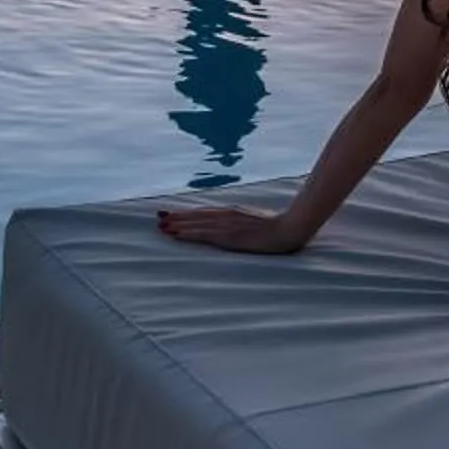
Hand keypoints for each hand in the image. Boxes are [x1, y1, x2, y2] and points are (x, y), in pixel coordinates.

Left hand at [155, 203, 317, 254]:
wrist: (290, 228)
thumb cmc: (279, 226)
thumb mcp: (258, 221)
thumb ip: (245, 222)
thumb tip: (239, 227)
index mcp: (233, 212)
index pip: (205, 212)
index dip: (188, 213)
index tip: (172, 213)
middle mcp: (227, 215)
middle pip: (197, 215)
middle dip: (177, 217)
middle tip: (159, 217)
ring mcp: (228, 225)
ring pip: (197, 223)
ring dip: (178, 224)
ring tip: (162, 226)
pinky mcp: (229, 236)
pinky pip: (204, 234)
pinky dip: (189, 233)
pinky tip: (178, 235)